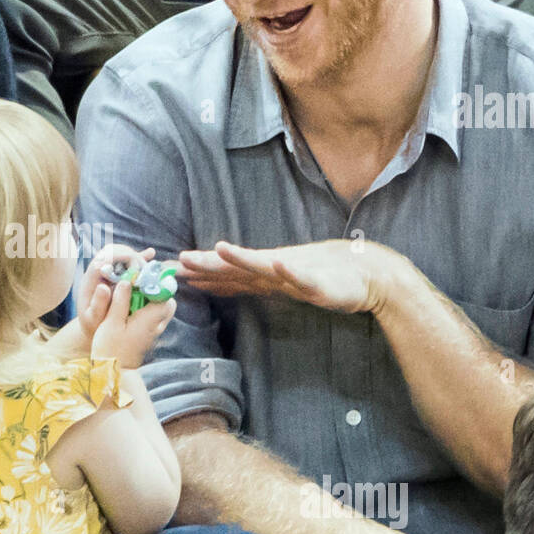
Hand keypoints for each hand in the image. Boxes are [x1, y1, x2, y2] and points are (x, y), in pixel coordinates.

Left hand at [78, 243, 155, 334]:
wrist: (94, 327)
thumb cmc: (92, 325)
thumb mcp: (93, 319)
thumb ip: (97, 305)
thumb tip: (104, 287)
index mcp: (91, 280)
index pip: (103, 258)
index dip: (119, 257)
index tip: (135, 267)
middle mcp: (99, 271)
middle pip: (113, 251)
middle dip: (130, 255)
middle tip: (144, 268)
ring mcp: (108, 271)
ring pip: (121, 253)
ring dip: (136, 256)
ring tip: (149, 267)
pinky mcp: (118, 274)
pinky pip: (129, 260)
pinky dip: (140, 257)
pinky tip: (151, 253)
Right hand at [90, 277, 175, 369]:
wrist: (112, 375)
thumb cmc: (110, 350)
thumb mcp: (111, 323)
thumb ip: (120, 301)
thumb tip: (127, 281)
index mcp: (149, 320)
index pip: (165, 295)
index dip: (157, 281)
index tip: (144, 274)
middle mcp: (156, 326)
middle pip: (166, 302)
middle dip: (155, 290)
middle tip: (137, 284)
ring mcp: (153, 333)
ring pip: (160, 311)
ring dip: (149, 300)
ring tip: (130, 294)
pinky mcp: (147, 337)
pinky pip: (153, 319)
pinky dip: (145, 310)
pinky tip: (128, 308)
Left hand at [177, 239, 399, 315]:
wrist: (367, 274)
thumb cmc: (325, 277)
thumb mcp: (281, 282)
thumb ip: (251, 281)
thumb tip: (217, 283)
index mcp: (264, 272)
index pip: (223, 273)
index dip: (196, 272)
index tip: (166, 270)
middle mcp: (275, 270)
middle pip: (235, 267)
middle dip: (206, 264)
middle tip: (178, 261)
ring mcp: (296, 275)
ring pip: (265, 267)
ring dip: (242, 259)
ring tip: (221, 250)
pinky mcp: (318, 282)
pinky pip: (303, 278)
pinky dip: (290, 272)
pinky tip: (279, 264)